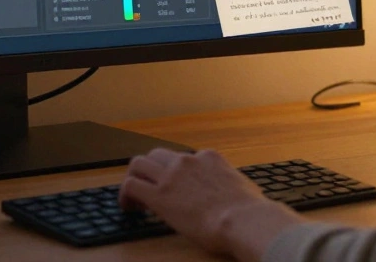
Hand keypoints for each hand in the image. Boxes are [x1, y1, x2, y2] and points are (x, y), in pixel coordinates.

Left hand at [119, 148, 303, 260]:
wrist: (243, 220)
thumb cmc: (250, 211)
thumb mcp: (244, 188)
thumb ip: (233, 185)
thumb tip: (239, 194)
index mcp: (209, 158)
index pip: (184, 159)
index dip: (175, 173)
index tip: (175, 188)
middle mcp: (188, 161)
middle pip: (157, 155)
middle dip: (150, 170)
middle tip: (148, 188)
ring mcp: (172, 175)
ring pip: (138, 164)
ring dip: (134, 178)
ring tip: (134, 198)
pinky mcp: (159, 195)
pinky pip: (131, 185)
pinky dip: (125, 195)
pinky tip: (128, 208)